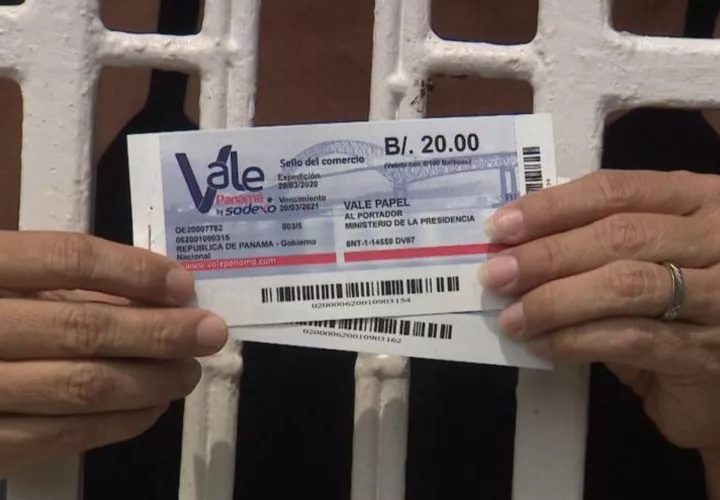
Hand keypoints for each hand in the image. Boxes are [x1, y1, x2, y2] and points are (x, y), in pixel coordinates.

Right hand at [0, 230, 226, 476]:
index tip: (183, 283)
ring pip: (79, 388)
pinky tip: (151, 407)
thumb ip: (58, 278)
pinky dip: (117, 424)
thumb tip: (150, 296)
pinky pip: (58, 437)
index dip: (133, 270)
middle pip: (82, 328)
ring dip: (150, 381)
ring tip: (189, 370)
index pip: (65, 258)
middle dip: (159, 332)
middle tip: (210, 333)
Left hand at [479, 170, 719, 456]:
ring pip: (625, 285)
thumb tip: (512, 246)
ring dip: (555, 300)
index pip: (615, 190)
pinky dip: (576, 339)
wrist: (718, 380)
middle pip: (619, 235)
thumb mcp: (642, 258)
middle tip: (496, 274)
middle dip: (546, 255)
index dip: (552, 207)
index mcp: (697, 198)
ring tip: (511, 316)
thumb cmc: (672, 305)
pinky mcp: (708, 350)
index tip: (499, 227)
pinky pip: (631, 338)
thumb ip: (593, 242)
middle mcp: (718, 237)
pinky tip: (541, 344)